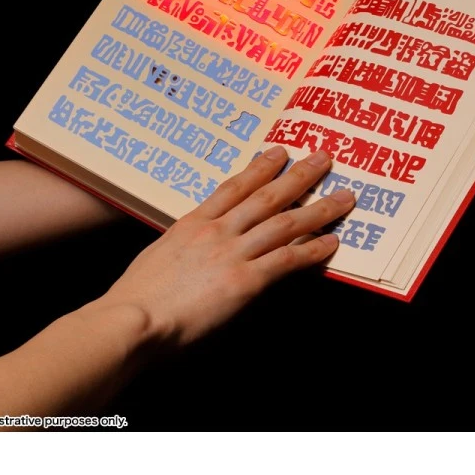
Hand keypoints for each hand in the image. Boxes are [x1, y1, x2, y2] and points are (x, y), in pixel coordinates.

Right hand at [99, 146, 354, 347]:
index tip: (277, 153)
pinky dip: (312, 250)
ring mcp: (232, 254)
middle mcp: (216, 231)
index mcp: (192, 223)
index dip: (259, 168)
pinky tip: (331, 242)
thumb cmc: (134, 300)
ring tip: (344, 196)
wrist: (131, 321)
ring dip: (319, 208)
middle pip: (266, 196)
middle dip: (298, 176)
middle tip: (323, 159)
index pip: (233, 187)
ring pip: (285, 222)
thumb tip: (194, 254)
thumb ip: (181, 251)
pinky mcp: (244, 281)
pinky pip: (287, 260)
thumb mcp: (156, 260)